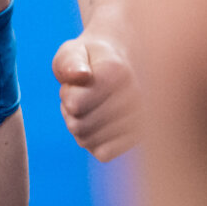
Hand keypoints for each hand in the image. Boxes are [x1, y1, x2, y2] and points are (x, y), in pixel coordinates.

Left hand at [52, 29, 140, 161]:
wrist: (117, 66)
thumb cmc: (88, 60)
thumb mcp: (73, 52)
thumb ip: (70, 60)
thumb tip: (80, 75)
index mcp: (118, 71)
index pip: (75, 103)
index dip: (67, 94)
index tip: (76, 82)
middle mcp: (135, 96)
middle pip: (78, 125)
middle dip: (71, 111)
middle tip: (80, 95)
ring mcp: (139, 119)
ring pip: (88, 140)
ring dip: (80, 126)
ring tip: (88, 107)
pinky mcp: (137, 138)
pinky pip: (103, 154)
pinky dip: (94, 142)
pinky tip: (98, 124)